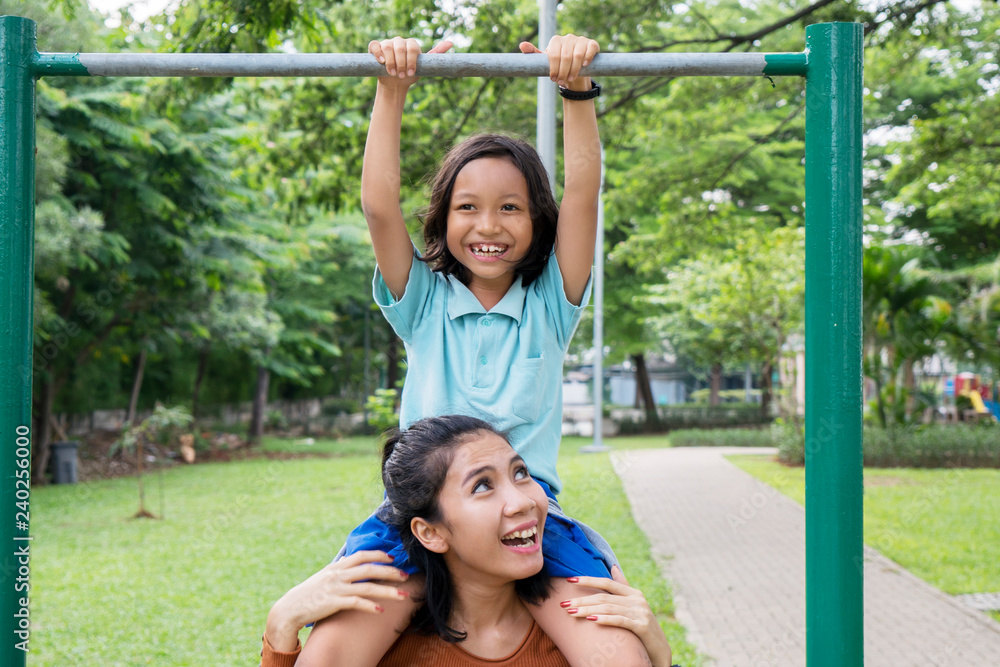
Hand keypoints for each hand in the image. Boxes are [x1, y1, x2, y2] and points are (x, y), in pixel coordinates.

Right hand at [264, 551, 409, 651]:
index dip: (379, 555)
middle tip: (406, 575)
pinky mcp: (333, 602)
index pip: (362, 555)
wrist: (290, 608)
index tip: (393, 557)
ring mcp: (336, 588)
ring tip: (403, 595)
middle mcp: (338, 574)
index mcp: (337, 567)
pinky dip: (370, 606)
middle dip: (390, 571)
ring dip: (388, 591)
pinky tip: (381, 610)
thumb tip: (347, 557)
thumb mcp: (323, 575)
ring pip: (367, 586)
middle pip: (369, 569)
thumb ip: (338, 567)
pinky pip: (356, 602)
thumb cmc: (308, 592)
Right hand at [368, 36, 453, 90]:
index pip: (412, 48)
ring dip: (390, 62)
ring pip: (387, 47)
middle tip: (402, 76)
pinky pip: (374, 45)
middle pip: (400, 48)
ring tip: (393, 73)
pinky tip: (381, 61)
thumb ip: (436, 54)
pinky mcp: (376, 47)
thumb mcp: (424, 66)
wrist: (395, 84)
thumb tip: (451, 43)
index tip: (411, 73)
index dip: (411, 61)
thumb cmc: (410, 74)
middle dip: (401, 63)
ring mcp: (387, 43)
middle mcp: (399, 41)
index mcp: (411, 44)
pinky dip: (377, 53)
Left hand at [518, 34, 599, 89]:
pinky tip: (585, 65)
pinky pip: (590, 48)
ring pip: (578, 55)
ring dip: (575, 69)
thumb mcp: (545, 62)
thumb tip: (522, 45)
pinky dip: (588, 57)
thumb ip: (534, 54)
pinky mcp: (591, 43)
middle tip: (561, 81)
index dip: (553, 69)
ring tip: (571, 78)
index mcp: (555, 41)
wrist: (575, 70)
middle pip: (566, 56)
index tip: (553, 79)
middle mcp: (568, 38)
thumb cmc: (558, 65)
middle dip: (563, 71)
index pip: (553, 55)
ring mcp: (580, 40)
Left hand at [563, 567, 672, 666]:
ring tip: (571, 612)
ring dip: (587, 610)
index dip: (588, 580)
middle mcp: (637, 600)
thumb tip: (613, 567)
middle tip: (563, 603)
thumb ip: (623, 587)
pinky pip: (620, 620)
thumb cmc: (642, 628)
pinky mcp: (642, 626)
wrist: (660, 651)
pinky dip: (605, 619)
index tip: (569, 580)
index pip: (607, 583)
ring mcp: (640, 612)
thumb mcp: (634, 606)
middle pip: (604, 597)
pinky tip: (591, 620)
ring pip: (608, 608)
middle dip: (581, 600)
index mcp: (633, 593)